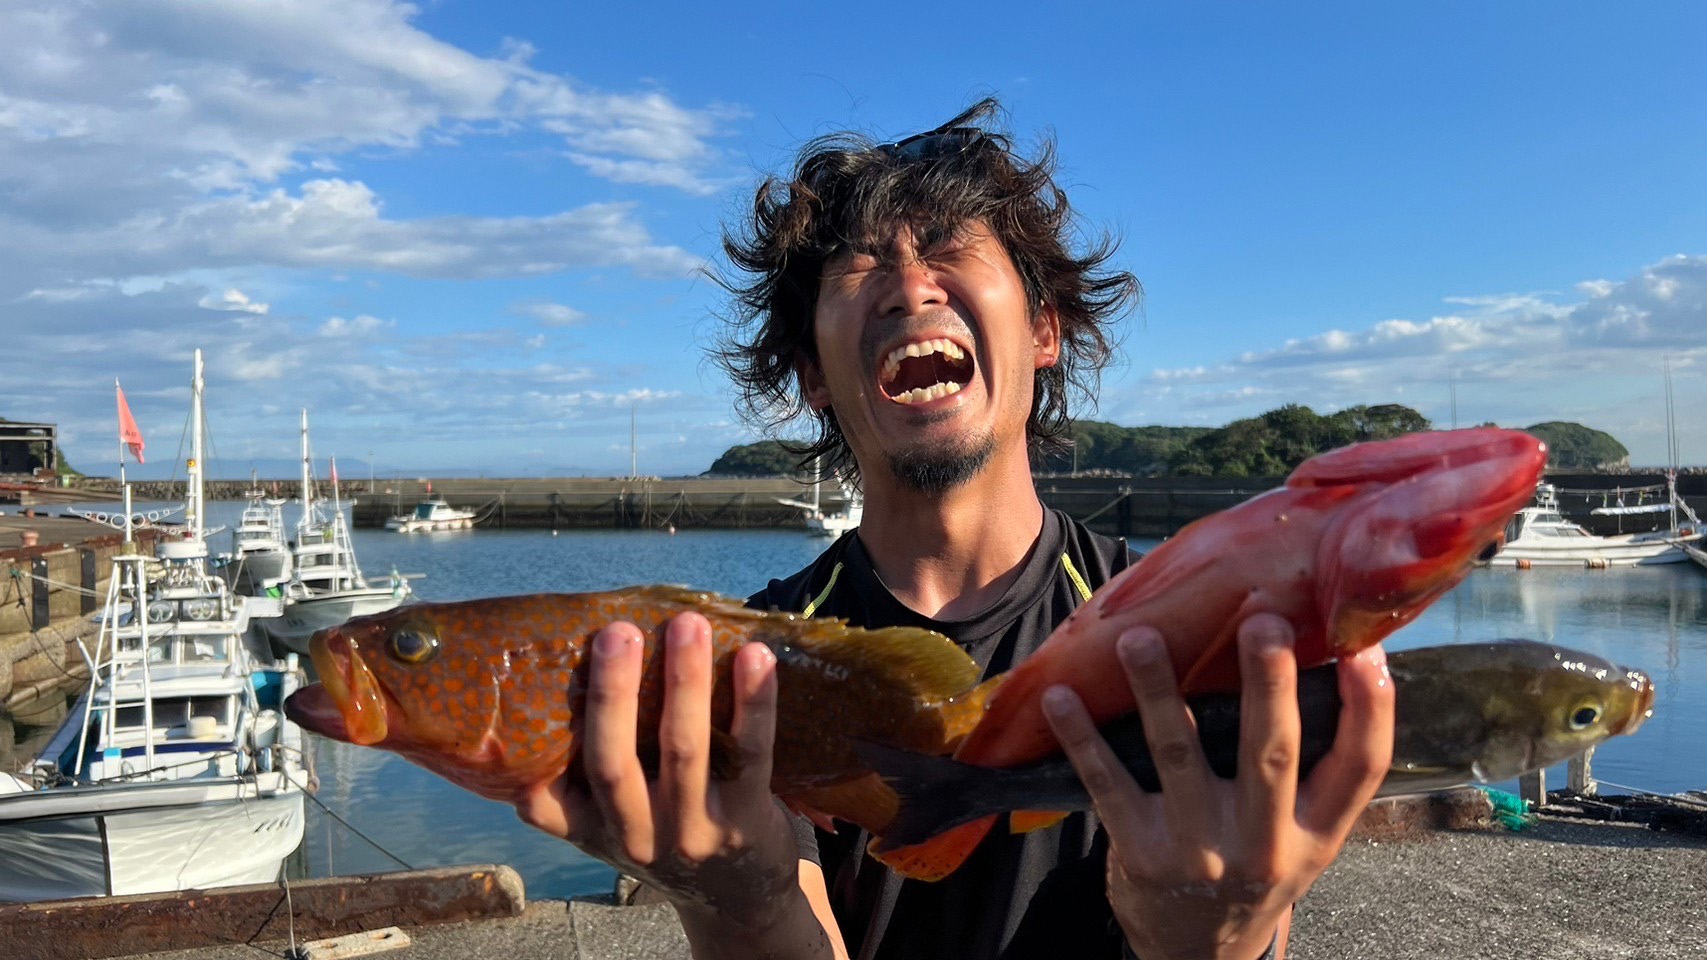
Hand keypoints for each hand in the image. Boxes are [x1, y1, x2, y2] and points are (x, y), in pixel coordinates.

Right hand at [515, 613, 802, 927]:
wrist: (738, 897)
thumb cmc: (666, 834)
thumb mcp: (611, 826)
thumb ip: (577, 787)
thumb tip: (543, 703)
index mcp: (594, 829)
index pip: (550, 797)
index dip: (538, 753)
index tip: (536, 686)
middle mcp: (636, 834)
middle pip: (613, 762)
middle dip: (614, 692)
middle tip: (617, 631)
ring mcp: (692, 831)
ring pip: (684, 749)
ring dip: (686, 680)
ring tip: (689, 625)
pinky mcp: (746, 822)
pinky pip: (751, 754)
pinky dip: (754, 702)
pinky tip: (756, 657)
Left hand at [1043, 615, 1393, 959]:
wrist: (1197, 949)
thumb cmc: (1252, 861)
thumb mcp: (1299, 833)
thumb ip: (1307, 765)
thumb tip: (1314, 650)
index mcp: (1317, 832)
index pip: (1360, 767)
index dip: (1370, 707)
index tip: (1365, 648)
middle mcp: (1265, 844)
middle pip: (1273, 755)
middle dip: (1268, 685)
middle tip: (1262, 621)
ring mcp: (1199, 850)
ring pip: (1179, 756)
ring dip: (1157, 692)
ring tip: (1139, 638)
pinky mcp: (1140, 854)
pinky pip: (1107, 784)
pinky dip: (1082, 738)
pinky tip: (1062, 696)